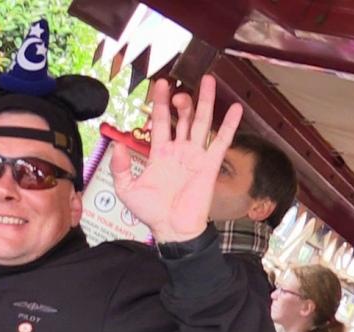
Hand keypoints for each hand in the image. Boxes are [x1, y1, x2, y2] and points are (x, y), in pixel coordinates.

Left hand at [112, 75, 242, 242]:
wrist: (172, 229)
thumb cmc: (150, 212)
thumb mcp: (126, 189)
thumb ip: (121, 167)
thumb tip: (118, 145)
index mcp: (159, 153)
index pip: (161, 122)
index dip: (160, 103)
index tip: (160, 84)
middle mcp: (179, 150)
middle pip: (182, 118)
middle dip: (181, 100)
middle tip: (178, 88)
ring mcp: (196, 156)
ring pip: (201, 123)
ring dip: (205, 103)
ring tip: (208, 81)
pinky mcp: (210, 165)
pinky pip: (221, 141)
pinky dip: (230, 125)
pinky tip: (235, 108)